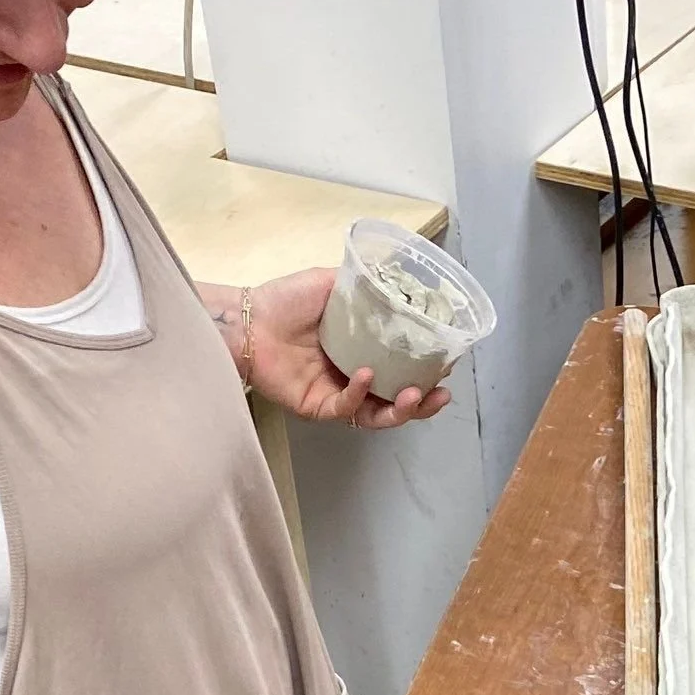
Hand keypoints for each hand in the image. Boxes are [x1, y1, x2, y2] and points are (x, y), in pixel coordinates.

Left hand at [242, 270, 453, 429]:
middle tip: (441, 392)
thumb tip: (400, 280)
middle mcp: (354, 378)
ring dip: (402, 408)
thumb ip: (366, 286)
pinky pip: (346, 409)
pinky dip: (359, 394)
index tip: (447, 362)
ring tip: (415, 393)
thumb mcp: (333, 283)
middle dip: (424, 401)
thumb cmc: (285, 300)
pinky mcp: (318, 408)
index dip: (426, 370)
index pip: (403, 369)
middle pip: (398, 400)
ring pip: (379, 415)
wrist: (247, 319)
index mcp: (363, 352)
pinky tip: (367, 376)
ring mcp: (337, 395)